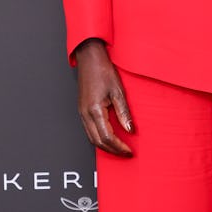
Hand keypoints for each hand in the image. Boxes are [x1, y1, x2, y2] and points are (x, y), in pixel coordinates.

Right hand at [75, 39, 133, 155]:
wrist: (89, 59)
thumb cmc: (103, 71)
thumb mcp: (118, 91)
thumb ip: (124, 112)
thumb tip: (129, 130)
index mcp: (95, 110)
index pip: (107, 137)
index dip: (119, 146)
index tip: (129, 150)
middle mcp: (85, 114)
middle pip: (97, 141)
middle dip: (112, 150)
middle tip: (125, 153)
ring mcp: (82, 113)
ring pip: (92, 138)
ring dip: (105, 146)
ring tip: (119, 148)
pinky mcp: (82, 110)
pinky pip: (89, 131)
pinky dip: (99, 138)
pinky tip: (109, 138)